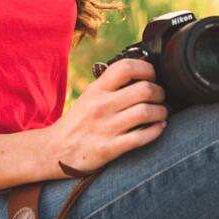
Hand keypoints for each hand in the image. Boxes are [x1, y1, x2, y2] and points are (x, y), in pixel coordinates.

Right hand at [44, 58, 167, 178]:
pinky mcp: (110, 148)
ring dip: (161, 111)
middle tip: (161, 96)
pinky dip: (156, 130)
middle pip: (144, 89)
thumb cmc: (79, 121)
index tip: (152, 75)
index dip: (147, 68)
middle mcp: (101, 106)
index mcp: (97, 89)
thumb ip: (111, 84)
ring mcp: (106, 127)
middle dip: (160, 92)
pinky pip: (142, 137)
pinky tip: (158, 127)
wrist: (56, 150)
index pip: (126, 67)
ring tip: (161, 112)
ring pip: (147, 112)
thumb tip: (141, 69)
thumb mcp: (90, 96)